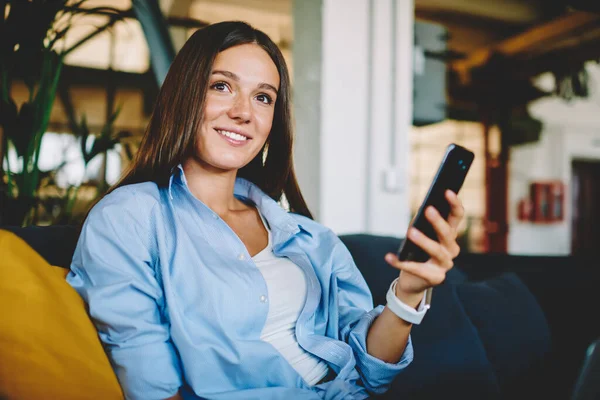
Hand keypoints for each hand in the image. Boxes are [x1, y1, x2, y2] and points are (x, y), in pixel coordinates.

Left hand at [384, 190, 464, 306]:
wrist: (414, 280)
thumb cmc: (417, 252)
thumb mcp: (421, 234)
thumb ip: (423, 223)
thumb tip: (421, 210)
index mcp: (450, 235)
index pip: (457, 217)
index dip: (454, 204)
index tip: (447, 191)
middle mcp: (451, 249)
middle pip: (448, 234)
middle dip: (438, 221)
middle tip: (428, 209)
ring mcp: (445, 265)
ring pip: (437, 251)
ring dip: (424, 240)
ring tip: (410, 232)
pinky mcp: (435, 278)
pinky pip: (417, 268)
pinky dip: (401, 262)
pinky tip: (389, 257)